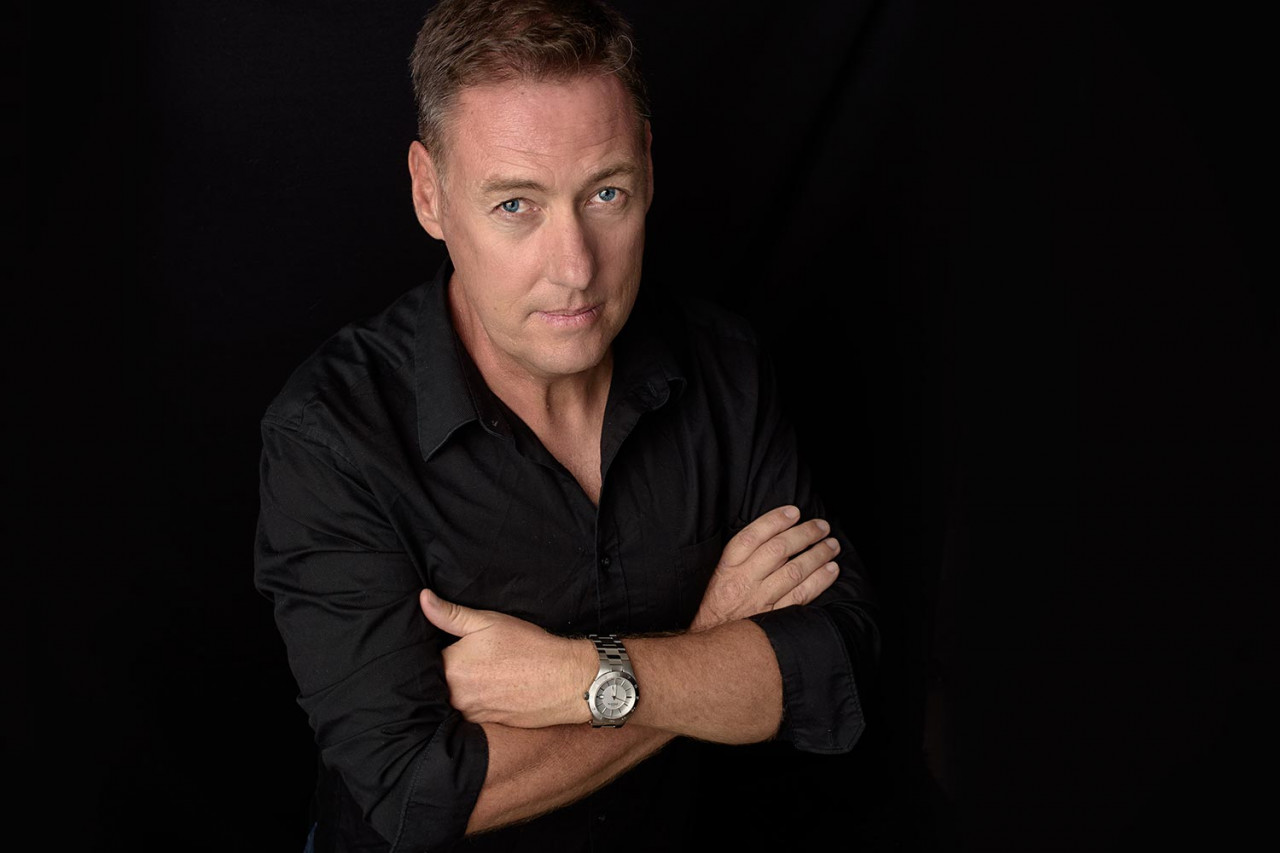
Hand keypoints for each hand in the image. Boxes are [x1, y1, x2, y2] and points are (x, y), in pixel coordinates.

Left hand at [420, 590, 592, 727]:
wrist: (565, 681)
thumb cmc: (528, 648)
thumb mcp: (489, 622)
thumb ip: (450, 614)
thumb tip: (423, 599)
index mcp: (451, 668)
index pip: (426, 659)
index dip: (438, 648)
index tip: (451, 643)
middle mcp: (455, 696)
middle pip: (437, 681)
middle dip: (447, 669)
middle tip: (469, 656)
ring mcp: (470, 714)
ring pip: (452, 698)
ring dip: (460, 687)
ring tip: (482, 672)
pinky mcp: (485, 725)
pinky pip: (468, 712)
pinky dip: (474, 700)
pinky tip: (491, 688)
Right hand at [689, 505, 839, 631]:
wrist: (711, 650)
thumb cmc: (717, 610)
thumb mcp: (718, 579)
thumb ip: (740, 560)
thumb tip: (773, 536)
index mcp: (726, 569)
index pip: (752, 537)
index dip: (775, 521)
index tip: (794, 512)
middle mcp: (742, 582)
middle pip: (778, 550)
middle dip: (804, 534)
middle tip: (822, 526)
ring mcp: (759, 601)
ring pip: (794, 571)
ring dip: (817, 555)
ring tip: (832, 545)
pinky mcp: (774, 619)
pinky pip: (802, 595)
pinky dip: (820, 581)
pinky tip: (832, 570)